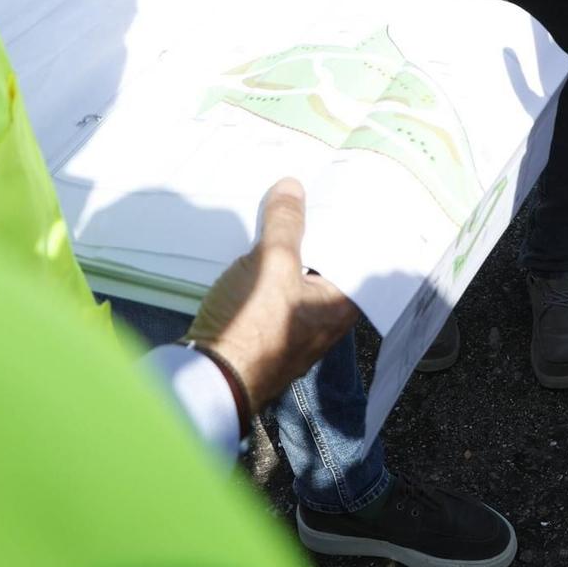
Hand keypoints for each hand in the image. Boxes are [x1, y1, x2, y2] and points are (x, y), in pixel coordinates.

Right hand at [187, 178, 358, 412]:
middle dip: (320, 227)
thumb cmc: (252, 327)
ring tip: (287, 204)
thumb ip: (286, 223)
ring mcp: (295, 324)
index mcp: (342, 305)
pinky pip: (278, 285)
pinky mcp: (267, 327)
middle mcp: (326, 317)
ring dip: (292, 244)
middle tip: (316, 188)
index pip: (360, 254)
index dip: (355, 221)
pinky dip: (273, 263)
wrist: (208, 379)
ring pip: (301, 272)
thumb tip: (293, 187)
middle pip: (329, 260)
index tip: (352, 191)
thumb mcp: (271, 263)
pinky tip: (261, 240)